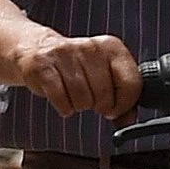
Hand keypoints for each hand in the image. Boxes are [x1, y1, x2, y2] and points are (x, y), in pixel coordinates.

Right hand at [20, 30, 142, 122]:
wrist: (38, 48)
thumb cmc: (76, 65)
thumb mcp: (104, 73)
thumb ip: (121, 97)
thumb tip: (129, 121)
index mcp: (112, 47)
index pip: (131, 83)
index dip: (124, 104)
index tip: (114, 108)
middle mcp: (91, 47)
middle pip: (105, 95)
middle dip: (99, 106)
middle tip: (91, 100)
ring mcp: (66, 54)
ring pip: (83, 99)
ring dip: (79, 106)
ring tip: (74, 96)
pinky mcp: (44, 65)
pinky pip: (61, 100)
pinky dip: (63, 107)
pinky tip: (62, 98)